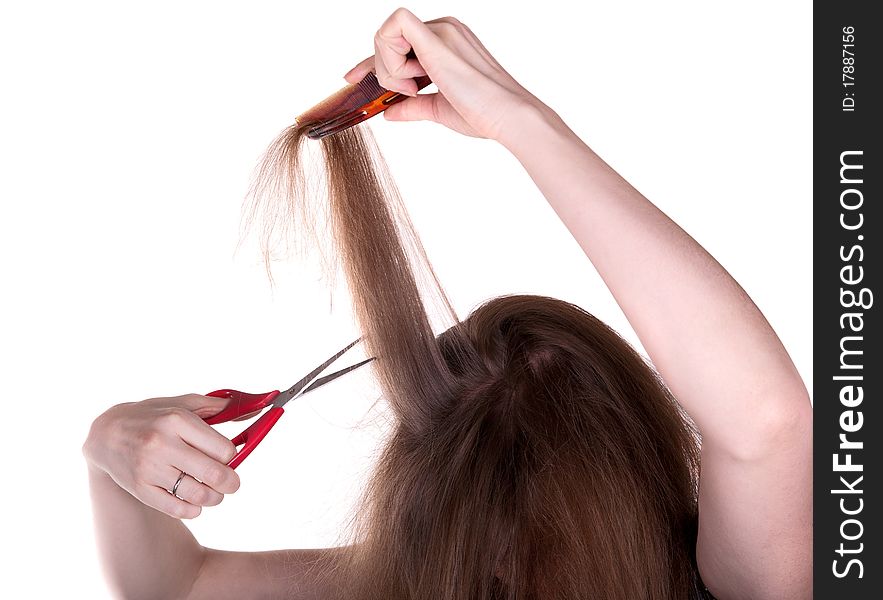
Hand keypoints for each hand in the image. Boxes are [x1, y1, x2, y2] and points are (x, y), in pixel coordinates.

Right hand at [83, 394, 240, 519]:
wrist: (107, 434)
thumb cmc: (153, 416)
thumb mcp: (182, 403)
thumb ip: (217, 406)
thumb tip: (253, 408)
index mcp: (177, 421)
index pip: (223, 449)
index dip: (233, 456)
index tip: (230, 457)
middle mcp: (162, 444)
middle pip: (214, 474)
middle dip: (232, 483)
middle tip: (232, 484)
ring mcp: (149, 468)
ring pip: (198, 495)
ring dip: (215, 498)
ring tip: (215, 493)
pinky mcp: (140, 488)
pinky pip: (176, 509)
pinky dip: (193, 510)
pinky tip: (195, 502)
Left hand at [344, 8, 546, 142]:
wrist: (506, 116)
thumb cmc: (483, 113)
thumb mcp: (438, 108)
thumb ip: (412, 106)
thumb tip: (388, 112)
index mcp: (445, 41)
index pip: (397, 44)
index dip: (371, 62)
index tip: (353, 78)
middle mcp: (442, 29)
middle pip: (386, 38)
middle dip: (380, 69)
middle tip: (404, 93)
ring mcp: (440, 29)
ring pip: (385, 35)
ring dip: (388, 69)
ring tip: (413, 90)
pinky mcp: (435, 37)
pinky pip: (391, 31)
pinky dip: (389, 61)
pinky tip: (408, 81)